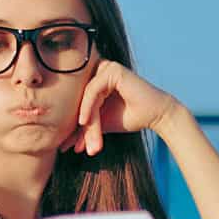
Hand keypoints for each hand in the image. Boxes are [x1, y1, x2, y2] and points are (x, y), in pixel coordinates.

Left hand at [60, 60, 179, 156]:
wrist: (157, 116)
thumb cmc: (130, 118)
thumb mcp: (100, 125)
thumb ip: (82, 130)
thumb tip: (62, 145)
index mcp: (93, 81)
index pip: (76, 105)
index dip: (72, 128)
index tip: (68, 148)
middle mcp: (98, 72)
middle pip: (80, 103)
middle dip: (80, 130)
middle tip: (79, 150)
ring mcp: (105, 68)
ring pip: (86, 99)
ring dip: (87, 124)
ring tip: (88, 144)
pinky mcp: (113, 69)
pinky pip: (93, 90)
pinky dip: (87, 108)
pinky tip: (84, 122)